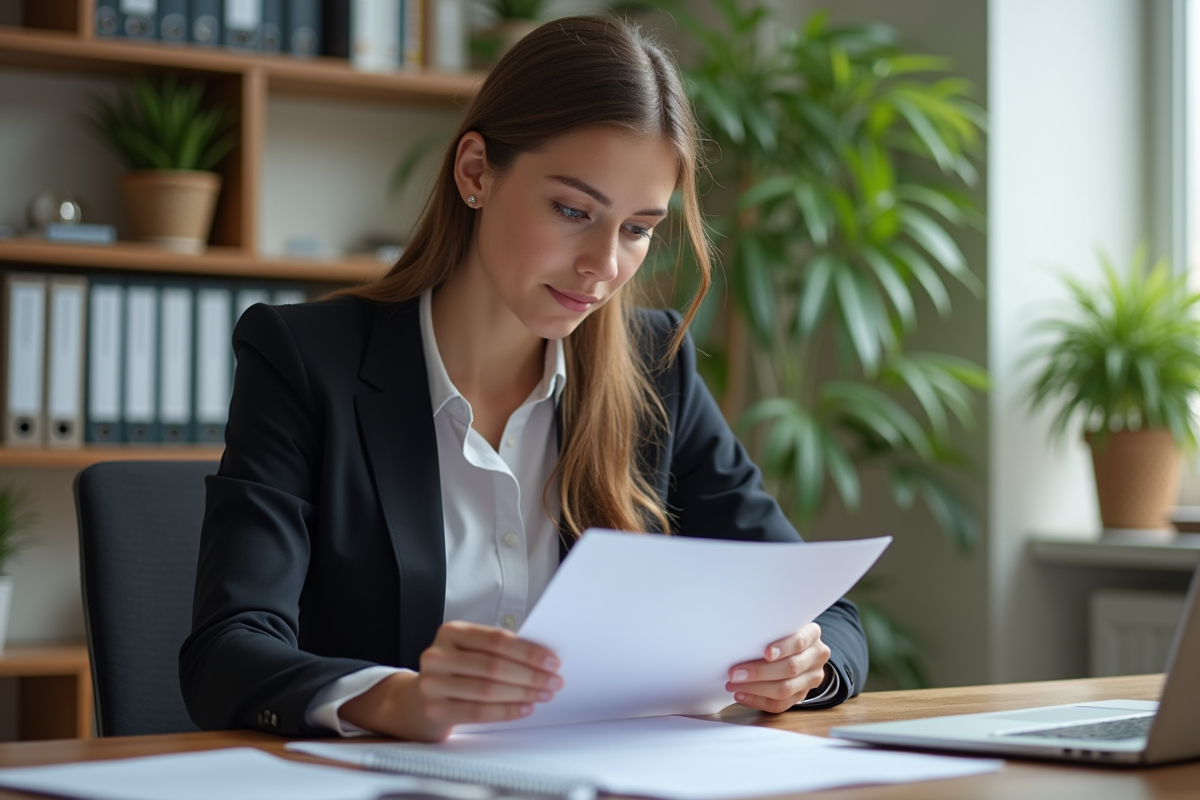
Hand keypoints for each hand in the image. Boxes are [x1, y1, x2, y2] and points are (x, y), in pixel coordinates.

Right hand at [339, 621, 561, 740]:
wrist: (415, 701)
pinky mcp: (434, 710)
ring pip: (488, 689)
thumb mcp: (469, 651)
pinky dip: (506, 711)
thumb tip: (542, 657)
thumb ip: (496, 649)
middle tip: (554, 681)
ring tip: (543, 694)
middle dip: (530, 675)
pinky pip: (478, 712)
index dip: (528, 651)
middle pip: (494, 665)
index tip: (552, 660)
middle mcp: (437, 655)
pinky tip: (524, 708)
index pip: (496, 640)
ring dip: (523, 693)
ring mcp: (432, 683)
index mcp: (450, 632)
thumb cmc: (453, 672)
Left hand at [726, 622, 830, 712]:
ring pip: (785, 689)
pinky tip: (741, 695)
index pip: (799, 641)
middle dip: (759, 672)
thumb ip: (769, 630)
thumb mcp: (780, 625)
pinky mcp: (802, 695)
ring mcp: (812, 678)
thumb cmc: (781, 633)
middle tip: (734, 673)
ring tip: (733, 685)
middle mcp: (816, 656)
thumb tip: (738, 638)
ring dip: (755, 689)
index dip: (783, 648)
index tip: (766, 653)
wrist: (798, 648)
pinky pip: (780, 704)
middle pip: (790, 668)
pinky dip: (758, 701)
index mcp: (812, 634)